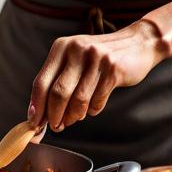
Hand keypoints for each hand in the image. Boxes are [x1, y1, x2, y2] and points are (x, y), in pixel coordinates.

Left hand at [28, 20, 167, 131]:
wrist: (138, 43)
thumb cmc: (99, 57)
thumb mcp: (75, 60)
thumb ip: (57, 81)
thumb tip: (38, 114)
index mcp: (61, 47)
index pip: (41, 82)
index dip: (36, 106)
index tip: (33, 124)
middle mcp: (76, 49)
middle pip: (58, 93)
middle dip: (54, 116)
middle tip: (56, 127)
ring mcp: (95, 59)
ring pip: (78, 100)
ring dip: (73, 116)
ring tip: (74, 119)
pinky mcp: (113, 69)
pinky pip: (97, 101)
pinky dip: (93, 110)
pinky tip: (93, 107)